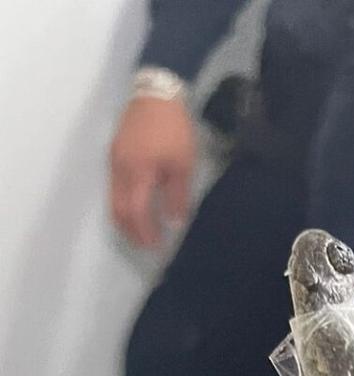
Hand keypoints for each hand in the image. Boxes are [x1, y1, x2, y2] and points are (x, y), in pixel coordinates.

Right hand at [109, 96, 195, 247]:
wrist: (155, 92)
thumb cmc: (174, 129)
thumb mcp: (183, 164)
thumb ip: (177, 196)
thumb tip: (173, 222)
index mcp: (138, 172)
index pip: (136, 213)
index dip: (144, 233)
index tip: (156, 246)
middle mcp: (120, 169)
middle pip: (118, 210)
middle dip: (130, 232)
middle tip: (145, 245)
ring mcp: (113, 161)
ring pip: (112, 200)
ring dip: (124, 220)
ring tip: (140, 231)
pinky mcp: (113, 153)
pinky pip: (113, 187)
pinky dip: (122, 204)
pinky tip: (135, 208)